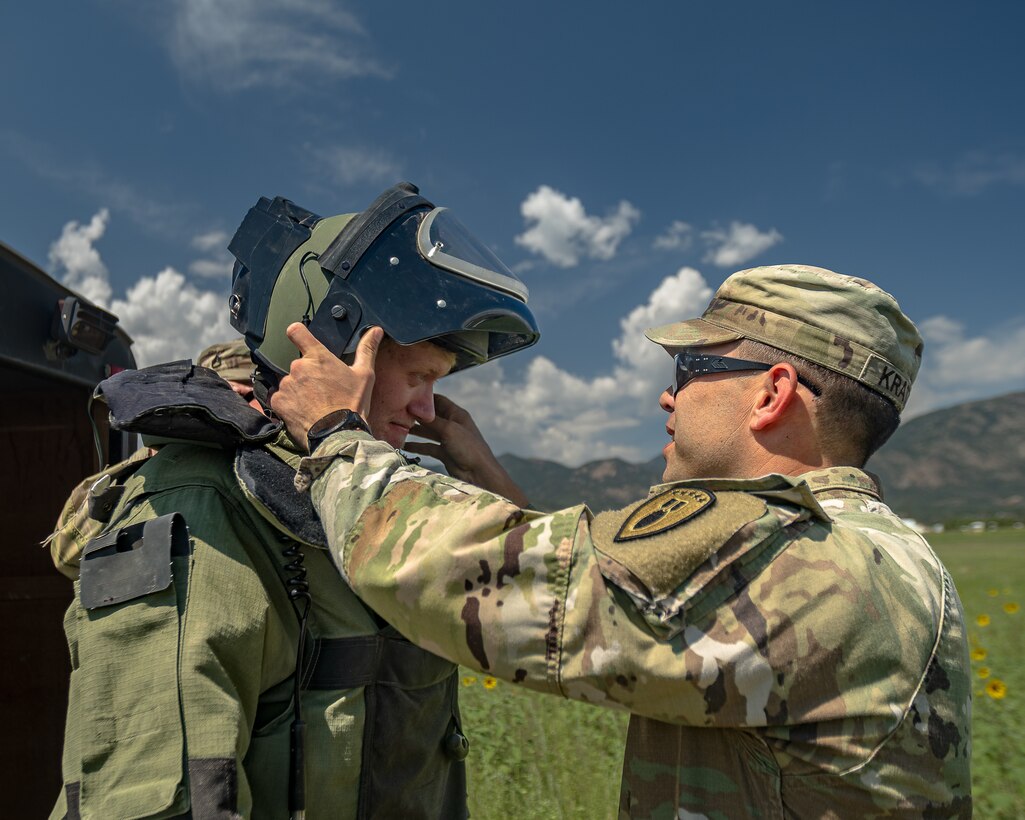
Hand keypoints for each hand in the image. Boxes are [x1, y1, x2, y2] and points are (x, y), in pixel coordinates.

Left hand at [270, 323, 382, 444]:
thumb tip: (376, 331)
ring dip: (298, 390)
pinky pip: (280, 399)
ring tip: (314, 404)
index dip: (297, 333)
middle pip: (298, 365)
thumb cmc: (352, 404)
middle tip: (322, 390)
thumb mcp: (365, 375)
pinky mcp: (278, 401)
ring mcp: (287, 384)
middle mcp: (299, 367)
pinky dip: (289, 405)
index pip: (297, 332)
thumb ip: (367, 349)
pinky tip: (304, 412)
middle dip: (307, 375)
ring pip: (289, 382)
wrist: (339, 435)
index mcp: (318, 356)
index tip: (299, 338)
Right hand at [405, 394, 529, 507]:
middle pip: (430, 416)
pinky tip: (404, 446)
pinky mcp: (444, 452)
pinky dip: (417, 446)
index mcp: (456, 414)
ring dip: (414, 431)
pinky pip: (428, 446)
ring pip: (427, 432)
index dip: (423, 398)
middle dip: (415, 415)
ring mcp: (448, 439)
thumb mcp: (448, 430)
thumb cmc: (468, 448)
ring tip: (397, 429)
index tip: (406, 396)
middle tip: (396, 414)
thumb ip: (430, 420)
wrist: (479, 474)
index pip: (437, 400)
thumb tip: (413, 407)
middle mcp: (451, 424)